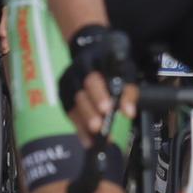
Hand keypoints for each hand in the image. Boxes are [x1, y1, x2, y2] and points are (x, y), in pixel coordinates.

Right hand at [58, 25, 136, 143]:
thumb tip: (129, 113)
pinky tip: (88, 141)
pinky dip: (79, 128)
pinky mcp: (63, 94)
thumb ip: (128, 91)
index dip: (100, 94)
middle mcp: (76, 71)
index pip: (94, 78)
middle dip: (90, 111)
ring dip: (84, 124)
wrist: (92, 51)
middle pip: (81, 93)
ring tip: (94, 140)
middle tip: (99, 127)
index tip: (108, 109)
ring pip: (73, 105)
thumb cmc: (113, 65)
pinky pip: (69, 113)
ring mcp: (67, 83)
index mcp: (93, 62)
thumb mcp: (125, 71)